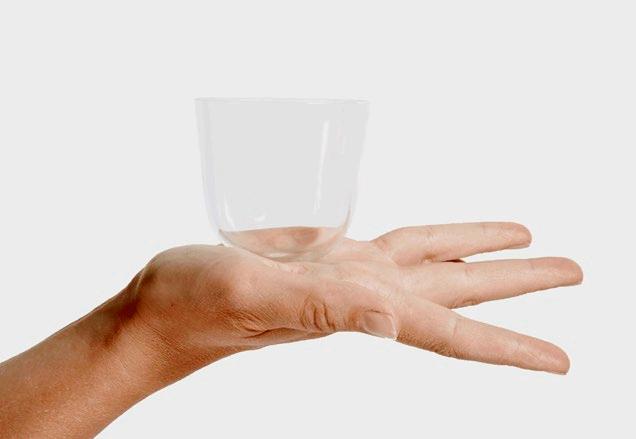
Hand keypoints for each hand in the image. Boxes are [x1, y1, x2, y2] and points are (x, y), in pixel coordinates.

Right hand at [125, 222, 581, 375]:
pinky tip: (434, 238)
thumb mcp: (254, 292)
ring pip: (428, 259)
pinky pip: (388, 242)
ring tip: (523, 241)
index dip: (508, 345)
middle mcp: (360, 294)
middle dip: (518, 283)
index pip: (447, 332)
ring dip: (478, 252)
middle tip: (574, 269)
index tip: (562, 361)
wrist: (162, 310)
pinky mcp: (320, 258)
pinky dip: (424, 236)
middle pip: (456, 288)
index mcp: (354, 307)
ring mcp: (343, 274)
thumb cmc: (195, 303)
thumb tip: (390, 317)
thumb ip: (322, 305)